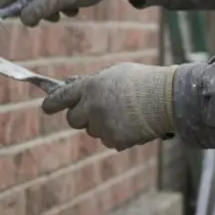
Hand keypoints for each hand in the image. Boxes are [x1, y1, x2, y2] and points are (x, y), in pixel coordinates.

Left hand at [42, 63, 177, 149]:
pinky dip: (118, 135)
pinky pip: (109, 140)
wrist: (167, 99)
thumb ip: (91, 82)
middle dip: (81, 117)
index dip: (51, 104)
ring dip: (102, 125)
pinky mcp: (114, 140)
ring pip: (93, 131)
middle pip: (73, 120)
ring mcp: (102, 125)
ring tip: (125, 114)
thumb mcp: (115, 74)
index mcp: (90, 87)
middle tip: (96, 112)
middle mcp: (91, 107)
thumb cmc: (143, 82)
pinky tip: (132, 124)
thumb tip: (70, 84)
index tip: (47, 107)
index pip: (61, 97)